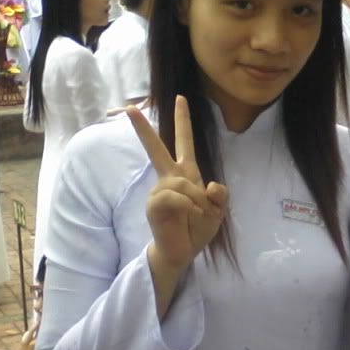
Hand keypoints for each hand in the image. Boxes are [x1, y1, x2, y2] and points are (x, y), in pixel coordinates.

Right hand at [127, 96, 227, 273]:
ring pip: (181, 183)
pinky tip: (191, 216)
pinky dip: (189, 207)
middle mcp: (170, 177)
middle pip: (156, 148)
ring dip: (197, 200)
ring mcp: (160, 190)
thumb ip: (220, 195)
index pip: (185, 141)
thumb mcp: (218, 210)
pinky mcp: (154, 204)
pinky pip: (175, 197)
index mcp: (186, 173)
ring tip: (199, 215)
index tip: (180, 98)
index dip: (183, 120)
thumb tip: (210, 185)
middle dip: (142, 129)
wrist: (184, 251)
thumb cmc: (198, 227)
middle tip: (129, 107)